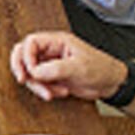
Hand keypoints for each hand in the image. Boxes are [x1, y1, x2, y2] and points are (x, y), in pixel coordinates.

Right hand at [10, 30, 126, 101]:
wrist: (111, 84)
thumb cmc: (101, 68)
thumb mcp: (79, 67)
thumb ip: (56, 68)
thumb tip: (35, 71)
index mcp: (57, 41)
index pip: (31, 42)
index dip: (26, 56)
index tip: (31, 71)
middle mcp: (51, 51)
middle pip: (24, 54)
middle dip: (22, 68)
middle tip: (24, 80)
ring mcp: (51, 64)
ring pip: (30, 72)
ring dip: (37, 85)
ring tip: (52, 92)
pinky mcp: (53, 77)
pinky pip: (39, 83)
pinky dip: (45, 90)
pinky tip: (59, 92)